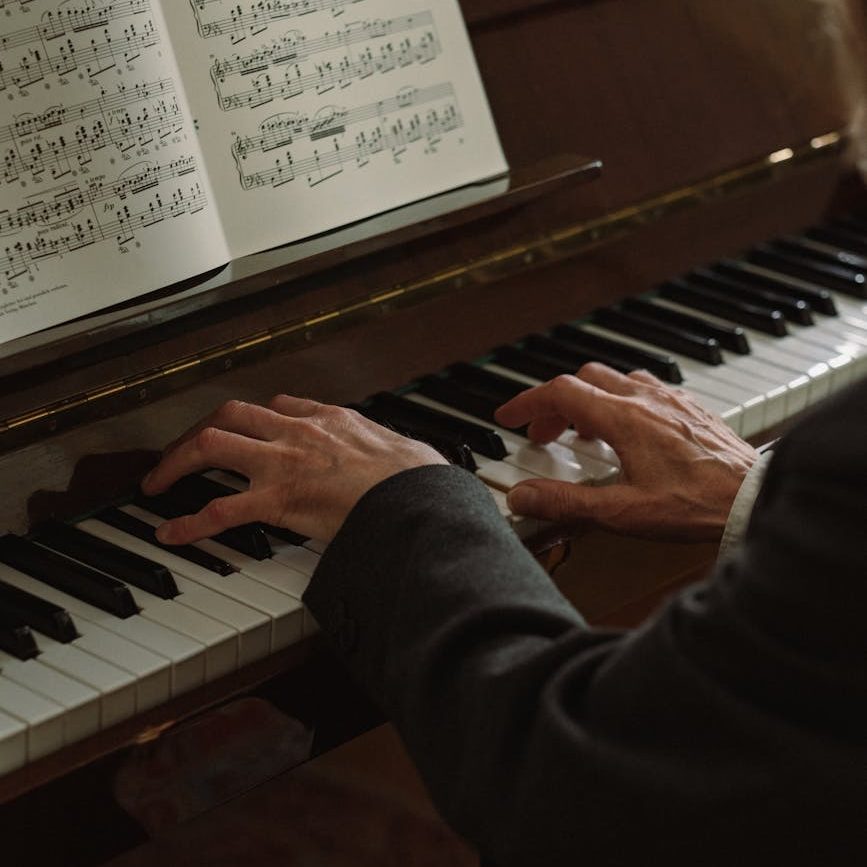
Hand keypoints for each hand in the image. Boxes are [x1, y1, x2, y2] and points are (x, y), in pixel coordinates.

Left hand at [141, 396, 445, 544]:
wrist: (421, 494)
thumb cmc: (418, 477)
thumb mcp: (399, 448)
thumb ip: (381, 448)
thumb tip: (397, 457)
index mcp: (329, 418)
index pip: (278, 406)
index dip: (251, 420)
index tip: (242, 431)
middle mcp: (299, 431)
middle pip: (231, 413)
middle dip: (198, 430)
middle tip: (181, 452)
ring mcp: (285, 462)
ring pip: (213, 443)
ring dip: (178, 460)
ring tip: (157, 481)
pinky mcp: (280, 499)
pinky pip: (221, 507)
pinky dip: (189, 521)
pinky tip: (170, 533)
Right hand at [494, 364, 758, 540]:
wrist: (755, 500)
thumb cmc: (697, 505)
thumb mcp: (622, 512)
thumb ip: (566, 503)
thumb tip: (522, 497)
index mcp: (624, 418)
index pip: (561, 392)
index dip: (527, 402)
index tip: (508, 417)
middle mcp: (647, 399)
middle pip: (585, 379)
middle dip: (555, 404)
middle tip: (544, 434)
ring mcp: (671, 400)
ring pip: (616, 379)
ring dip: (590, 399)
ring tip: (584, 432)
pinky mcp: (691, 408)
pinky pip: (646, 387)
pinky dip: (621, 400)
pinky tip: (628, 428)